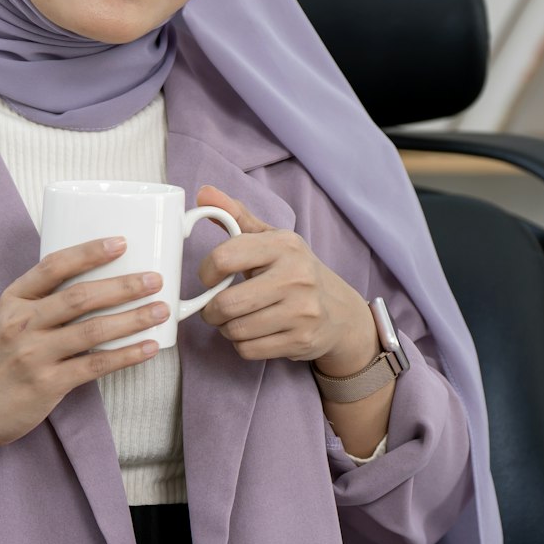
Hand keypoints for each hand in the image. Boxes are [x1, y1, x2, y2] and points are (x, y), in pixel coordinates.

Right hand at [0, 236, 168, 455]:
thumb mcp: (10, 320)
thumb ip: (43, 303)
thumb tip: (99, 284)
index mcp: (14, 300)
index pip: (53, 266)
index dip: (89, 252)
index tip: (121, 243)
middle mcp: (22, 323)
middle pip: (80, 297)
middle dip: (123, 286)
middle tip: (154, 279)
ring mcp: (33, 354)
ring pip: (92, 331)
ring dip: (132, 319)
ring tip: (160, 310)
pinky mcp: (47, 384)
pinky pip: (95, 366)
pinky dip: (126, 355)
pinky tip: (148, 347)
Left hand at [193, 186, 377, 374]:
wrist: (339, 312)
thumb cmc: (294, 271)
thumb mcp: (270, 239)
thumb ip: (235, 216)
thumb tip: (203, 193)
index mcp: (284, 245)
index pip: (224, 258)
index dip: (205, 273)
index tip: (209, 278)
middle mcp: (296, 276)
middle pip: (226, 304)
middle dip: (211, 311)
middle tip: (215, 308)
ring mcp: (302, 311)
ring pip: (235, 331)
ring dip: (227, 329)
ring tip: (238, 319)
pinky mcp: (302, 340)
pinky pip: (249, 350)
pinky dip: (243, 345)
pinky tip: (254, 333)